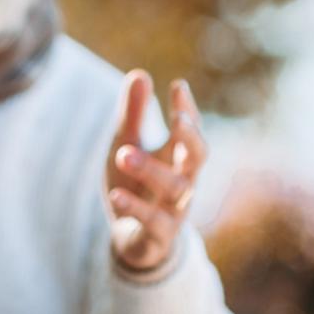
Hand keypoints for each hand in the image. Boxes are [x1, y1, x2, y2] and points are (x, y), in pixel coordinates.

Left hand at [104, 71, 206, 271]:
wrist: (133, 240)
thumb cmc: (135, 186)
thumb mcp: (126, 144)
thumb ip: (132, 113)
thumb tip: (139, 73)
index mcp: (178, 157)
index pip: (190, 130)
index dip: (187, 109)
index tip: (177, 86)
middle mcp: (183, 181)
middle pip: (198, 157)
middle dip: (191, 138)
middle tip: (176, 120)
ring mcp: (174, 209)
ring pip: (174, 189)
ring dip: (150, 170)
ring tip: (122, 154)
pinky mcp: (159, 235)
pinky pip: (153, 222)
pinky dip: (136, 208)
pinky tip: (115, 194)